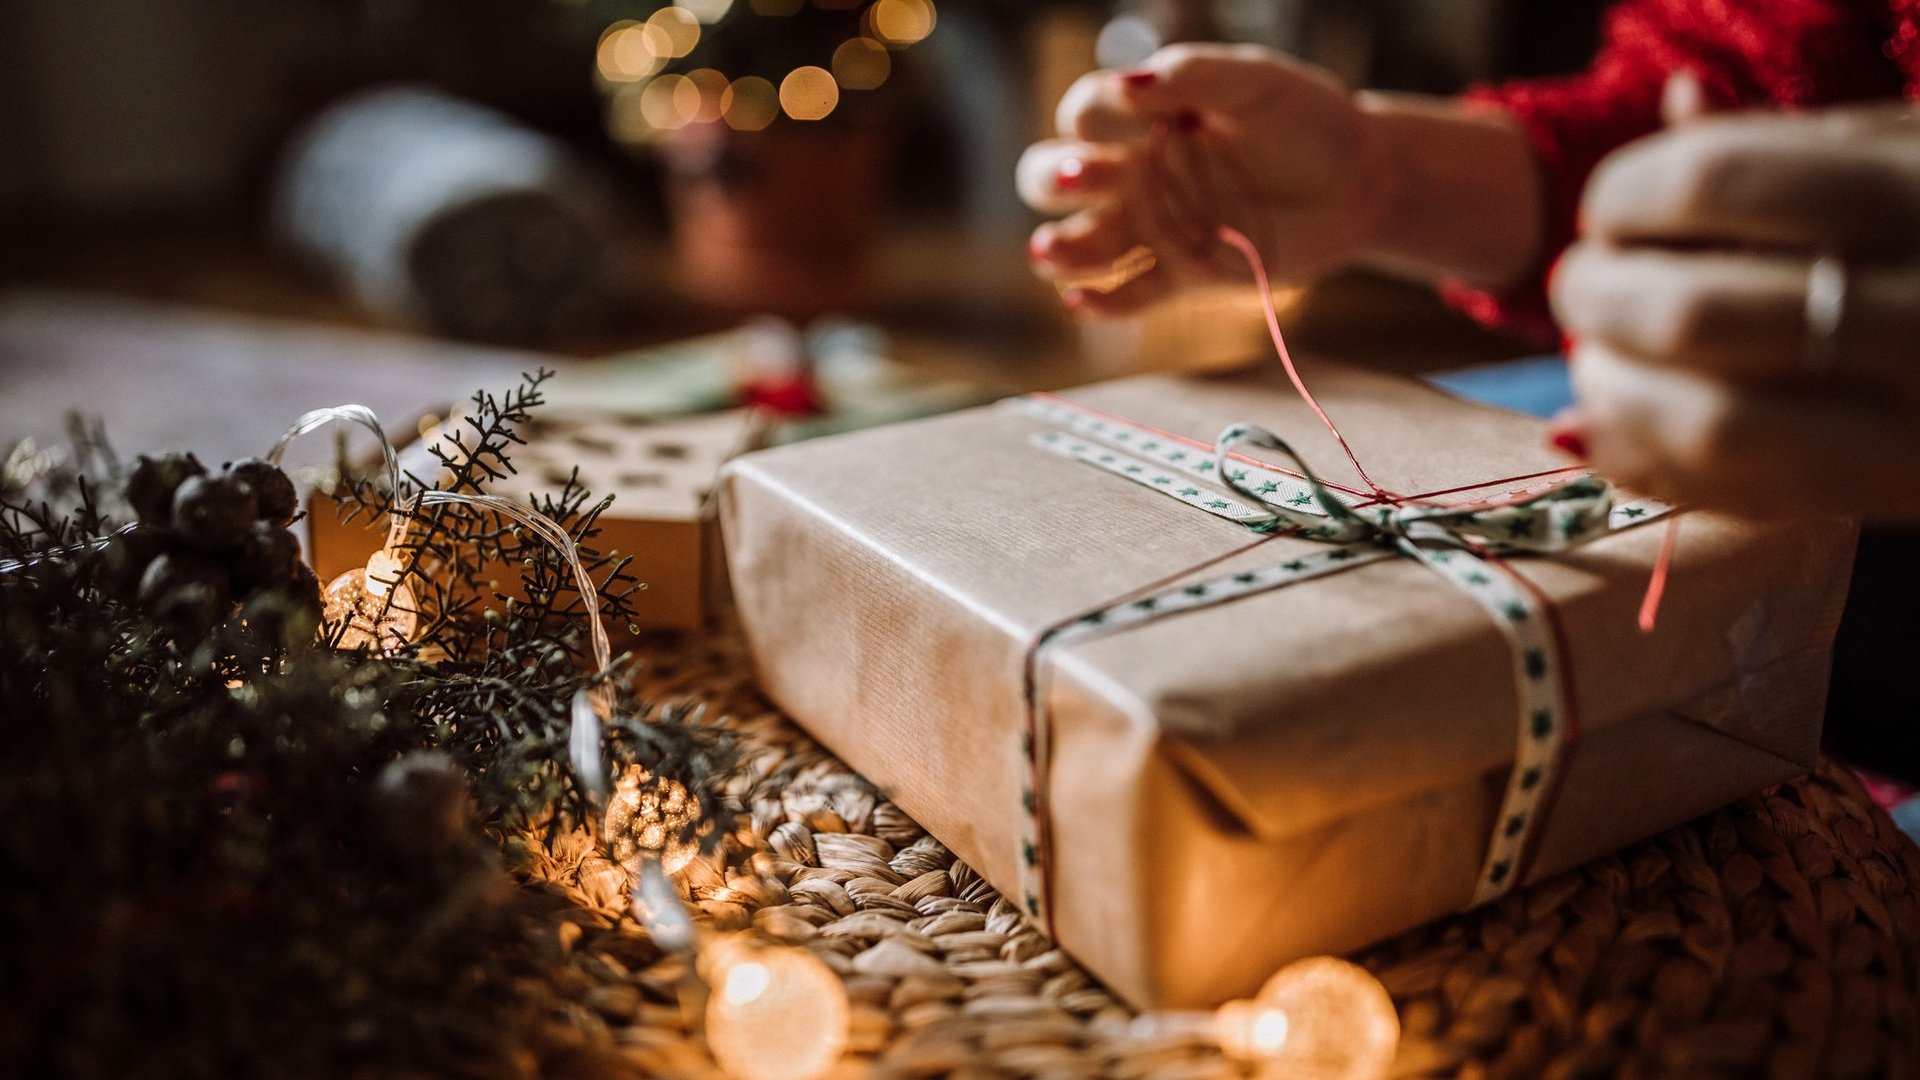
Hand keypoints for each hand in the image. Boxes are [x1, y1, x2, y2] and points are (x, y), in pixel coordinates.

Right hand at [1017, 44, 1392, 315]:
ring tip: (1051, 253)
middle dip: (1053, 179)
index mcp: (1144, 117)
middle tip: (1083, 178)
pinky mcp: (1181, 275)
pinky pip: (1128, 296)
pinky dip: (1099, 303)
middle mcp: (1135, 171)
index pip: (1085, 113)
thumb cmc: (1304, 120)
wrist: (1356, 183)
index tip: (1143, 111)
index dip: (1095, 113)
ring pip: (1080, 243)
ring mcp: (1154, 226)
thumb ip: (1193, 75)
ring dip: (1058, 250)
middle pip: (1053, 177)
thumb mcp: (1255, 82)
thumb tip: (1128, 83)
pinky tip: (1083, 301)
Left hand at [1552, 105, 1919, 518]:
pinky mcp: (1892, 497)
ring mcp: (1914, 421)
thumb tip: (1674, 104)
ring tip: (1592, 360)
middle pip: (1694, 313)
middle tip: (1580, 287)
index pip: (1716, 181)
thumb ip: (1796, 141)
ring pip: (1708, 424)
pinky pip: (1735, 496)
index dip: (1626, 194)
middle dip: (1598, 300)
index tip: (1608, 209)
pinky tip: (1612, 423)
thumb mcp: (1913, 156)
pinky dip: (1645, 461)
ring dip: (1611, 392)